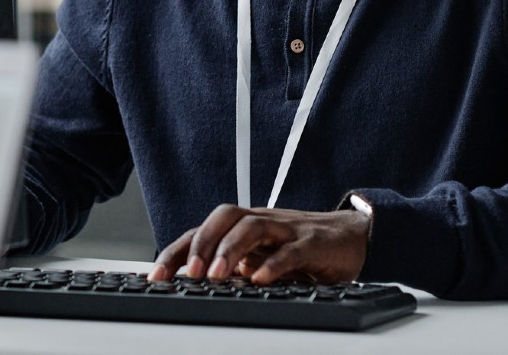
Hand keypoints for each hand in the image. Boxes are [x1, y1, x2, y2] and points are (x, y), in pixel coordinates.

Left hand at [148, 204, 368, 284]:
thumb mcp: (261, 259)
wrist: (352, 236)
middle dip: (200, 244)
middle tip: (187, 274)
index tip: (155, 278)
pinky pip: (291, 250)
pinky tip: (261, 280)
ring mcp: (287, 229)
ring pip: (252, 227)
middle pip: (224, 218)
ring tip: (217, 276)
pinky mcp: (313, 243)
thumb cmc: (300, 248)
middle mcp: (262, 222)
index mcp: (244, 227)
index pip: (202, 232)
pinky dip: (274, 264)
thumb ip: (233, 269)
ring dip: (230, 250)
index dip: (176, 252)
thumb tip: (192, 288)